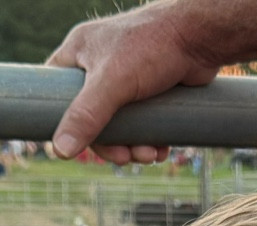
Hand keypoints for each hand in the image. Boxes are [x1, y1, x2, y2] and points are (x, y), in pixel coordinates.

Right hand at [46, 1, 219, 161]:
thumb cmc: (153, 45)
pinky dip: (149, 141)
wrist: (200, 38)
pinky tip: (160, 150)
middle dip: (110, 144)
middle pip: (91, 119)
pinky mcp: (149, 92)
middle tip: (125, 157)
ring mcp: (125, 80)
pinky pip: (140, 124)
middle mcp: (99, 66)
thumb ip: (85, 116)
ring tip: (150, 155)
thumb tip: (60, 151)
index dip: (64, 122)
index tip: (78, 146)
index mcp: (79, 53)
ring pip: (118, 126)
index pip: (56, 93)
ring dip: (133, 148)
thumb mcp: (112, 82)